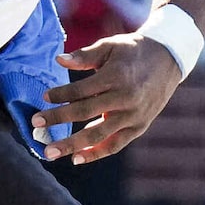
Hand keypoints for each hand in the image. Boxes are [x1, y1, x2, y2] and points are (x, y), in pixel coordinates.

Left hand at [36, 34, 183, 163]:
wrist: (169, 60)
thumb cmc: (134, 51)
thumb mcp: (111, 46)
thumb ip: (85, 55)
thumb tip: (59, 60)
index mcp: (116, 76)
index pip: (81, 90)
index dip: (61, 95)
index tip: (44, 98)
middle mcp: (125, 98)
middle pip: (85, 113)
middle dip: (58, 119)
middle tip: (35, 124)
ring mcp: (133, 115)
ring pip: (98, 134)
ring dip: (72, 145)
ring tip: (50, 152)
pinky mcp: (139, 127)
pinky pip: (115, 145)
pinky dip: (96, 153)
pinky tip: (76, 158)